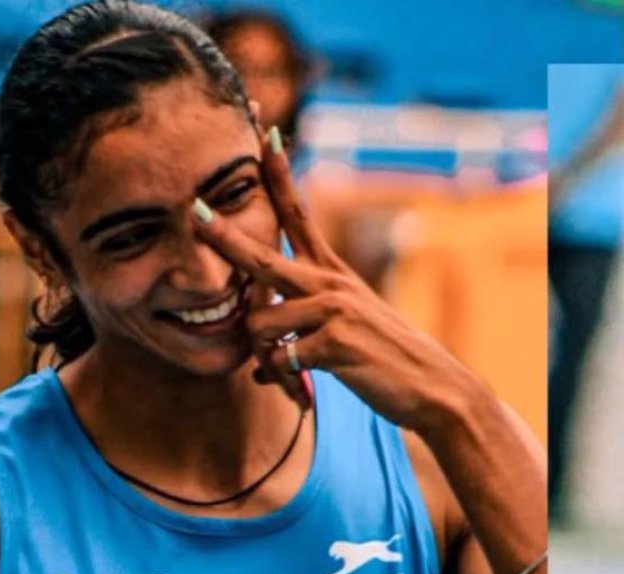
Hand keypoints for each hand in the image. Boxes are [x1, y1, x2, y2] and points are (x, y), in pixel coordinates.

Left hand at [191, 127, 475, 433]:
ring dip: (263, 355)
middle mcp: (329, 282)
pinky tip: (303, 387)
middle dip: (223, 237)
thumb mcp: (340, 329)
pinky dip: (282, 380)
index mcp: (330, 272)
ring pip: (259, 324)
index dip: (279, 175)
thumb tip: (257, 367)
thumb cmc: (381, 360)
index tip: (266, 134)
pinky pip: (280, 360)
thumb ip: (296, 333)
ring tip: (285, 371)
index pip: (298, 213)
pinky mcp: (335, 342)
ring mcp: (333, 310)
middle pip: (261, 257)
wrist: (431, 388)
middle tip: (193, 211)